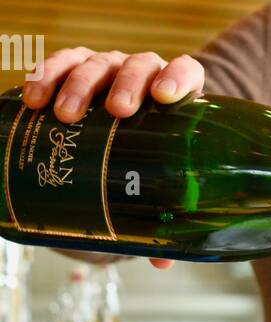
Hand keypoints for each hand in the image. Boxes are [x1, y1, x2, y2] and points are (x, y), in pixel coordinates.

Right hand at [23, 47, 205, 269]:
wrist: (119, 135)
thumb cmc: (146, 158)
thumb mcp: (156, 182)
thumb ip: (161, 216)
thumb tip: (161, 260)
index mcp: (176, 96)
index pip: (186, 73)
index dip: (179, 78)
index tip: (166, 97)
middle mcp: (143, 76)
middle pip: (138, 66)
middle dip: (126, 85)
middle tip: (116, 112)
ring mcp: (108, 68)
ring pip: (96, 63)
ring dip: (79, 84)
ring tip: (63, 114)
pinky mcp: (75, 67)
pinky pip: (61, 61)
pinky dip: (46, 73)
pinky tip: (33, 96)